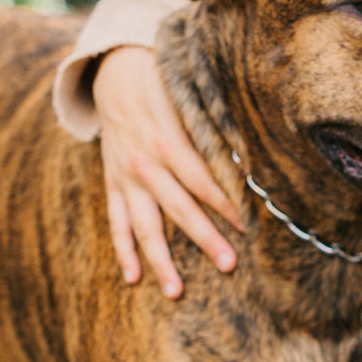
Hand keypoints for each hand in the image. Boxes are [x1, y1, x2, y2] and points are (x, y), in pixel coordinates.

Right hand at [91, 46, 242, 297]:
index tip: (247, 225)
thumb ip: (211, 127)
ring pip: (144, 226)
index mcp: (166, 140)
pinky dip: (123, 250)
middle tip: (229, 264)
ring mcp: (125, 177)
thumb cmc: (161, 82)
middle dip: (205, 238)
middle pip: (178, 209)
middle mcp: (144, 163)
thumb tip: (249, 153)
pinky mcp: (112, 183)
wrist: (112, 70)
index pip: (201, 180)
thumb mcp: (187, 96)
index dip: (224, 203)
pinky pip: (116, 222)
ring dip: (160, 260)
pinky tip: (133, 277)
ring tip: (176, 291)